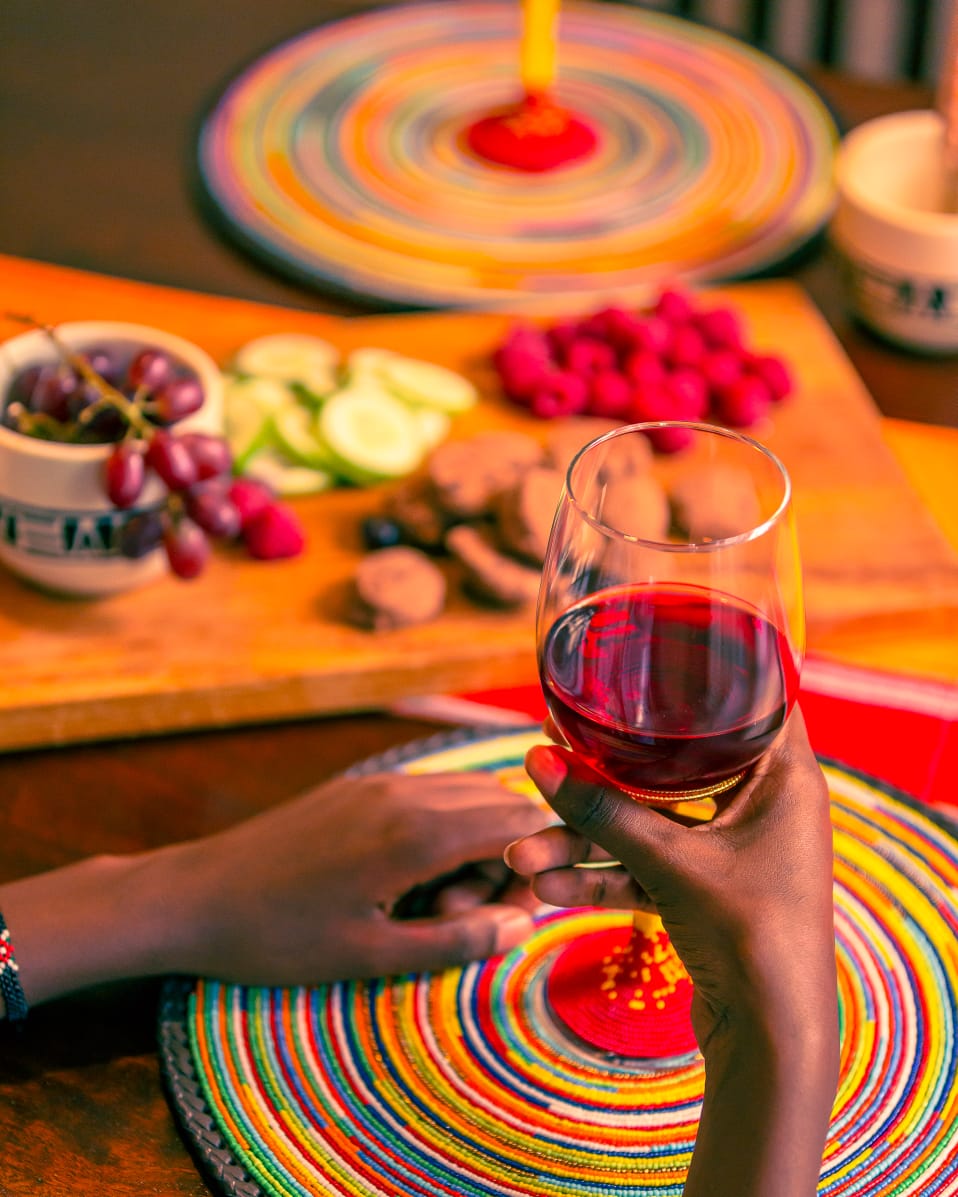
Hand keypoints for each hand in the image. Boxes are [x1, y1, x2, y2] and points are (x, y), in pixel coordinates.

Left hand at [167, 770, 545, 984]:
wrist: (194, 896)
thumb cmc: (279, 937)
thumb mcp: (371, 957)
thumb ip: (456, 941)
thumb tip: (521, 926)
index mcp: (415, 834)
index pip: (516, 824)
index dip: (533, 868)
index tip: (509, 913)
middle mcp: (404, 793)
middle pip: (497, 801)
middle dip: (504, 855)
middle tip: (462, 913)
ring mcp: (378, 782)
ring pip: (462, 793)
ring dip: (471, 841)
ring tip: (429, 899)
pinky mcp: (356, 785)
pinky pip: (425, 793)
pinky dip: (438, 828)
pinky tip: (400, 877)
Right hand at [506, 709, 835, 1051]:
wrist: (771, 1043)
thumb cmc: (751, 938)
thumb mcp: (670, 864)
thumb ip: (602, 812)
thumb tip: (536, 759)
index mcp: (785, 778)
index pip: (749, 701)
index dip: (694, 680)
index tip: (638, 667)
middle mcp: (764, 805)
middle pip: (675, 767)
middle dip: (604, 774)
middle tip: (550, 749)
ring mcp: (733, 850)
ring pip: (650, 825)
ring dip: (587, 840)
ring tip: (520, 858)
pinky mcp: (707, 890)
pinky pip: (648, 867)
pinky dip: (603, 876)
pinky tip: (544, 888)